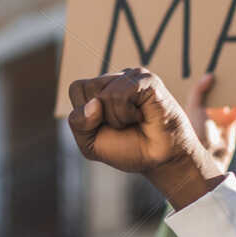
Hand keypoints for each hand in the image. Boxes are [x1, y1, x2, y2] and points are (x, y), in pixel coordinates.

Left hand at [68, 68, 221, 207]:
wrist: (159, 159)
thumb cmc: (128, 148)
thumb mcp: (90, 143)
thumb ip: (78, 124)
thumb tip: (94, 103)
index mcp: (100, 88)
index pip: (76, 89)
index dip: (85, 115)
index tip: (105, 126)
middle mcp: (116, 78)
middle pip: (86, 88)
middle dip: (99, 117)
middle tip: (121, 125)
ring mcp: (132, 77)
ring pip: (103, 94)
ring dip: (115, 118)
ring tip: (133, 121)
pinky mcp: (147, 80)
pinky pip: (119, 94)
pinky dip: (126, 114)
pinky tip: (141, 116)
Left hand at [184, 73, 235, 171]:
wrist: (208, 156)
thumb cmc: (195, 132)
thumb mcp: (194, 108)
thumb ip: (198, 91)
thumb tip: (209, 75)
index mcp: (194, 106)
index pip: (201, 88)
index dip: (207, 78)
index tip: (214, 65)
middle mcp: (206, 111)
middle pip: (217, 92)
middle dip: (223, 82)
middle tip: (231, 68)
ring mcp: (219, 118)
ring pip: (229, 100)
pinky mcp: (231, 124)